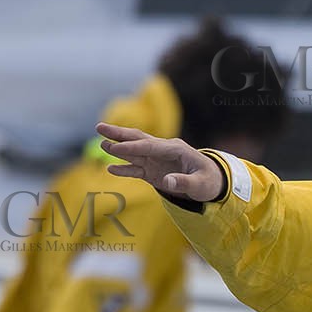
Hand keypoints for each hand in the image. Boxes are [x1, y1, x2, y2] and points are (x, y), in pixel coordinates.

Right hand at [96, 122, 225, 201]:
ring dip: (118, 149)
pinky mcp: (153, 171)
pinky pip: (136, 168)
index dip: (133, 147)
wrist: (212, 183)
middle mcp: (164, 151)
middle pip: (138, 140)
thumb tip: (167, 182)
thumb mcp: (201, 184)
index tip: (116, 147)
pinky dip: (124, 169)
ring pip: (134, 152)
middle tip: (99, 127)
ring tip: (101, 144)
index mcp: (176, 149)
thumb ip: (184, 182)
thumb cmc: (209, 181)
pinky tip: (111, 168)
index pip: (150, 146)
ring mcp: (157, 160)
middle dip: (119, 134)